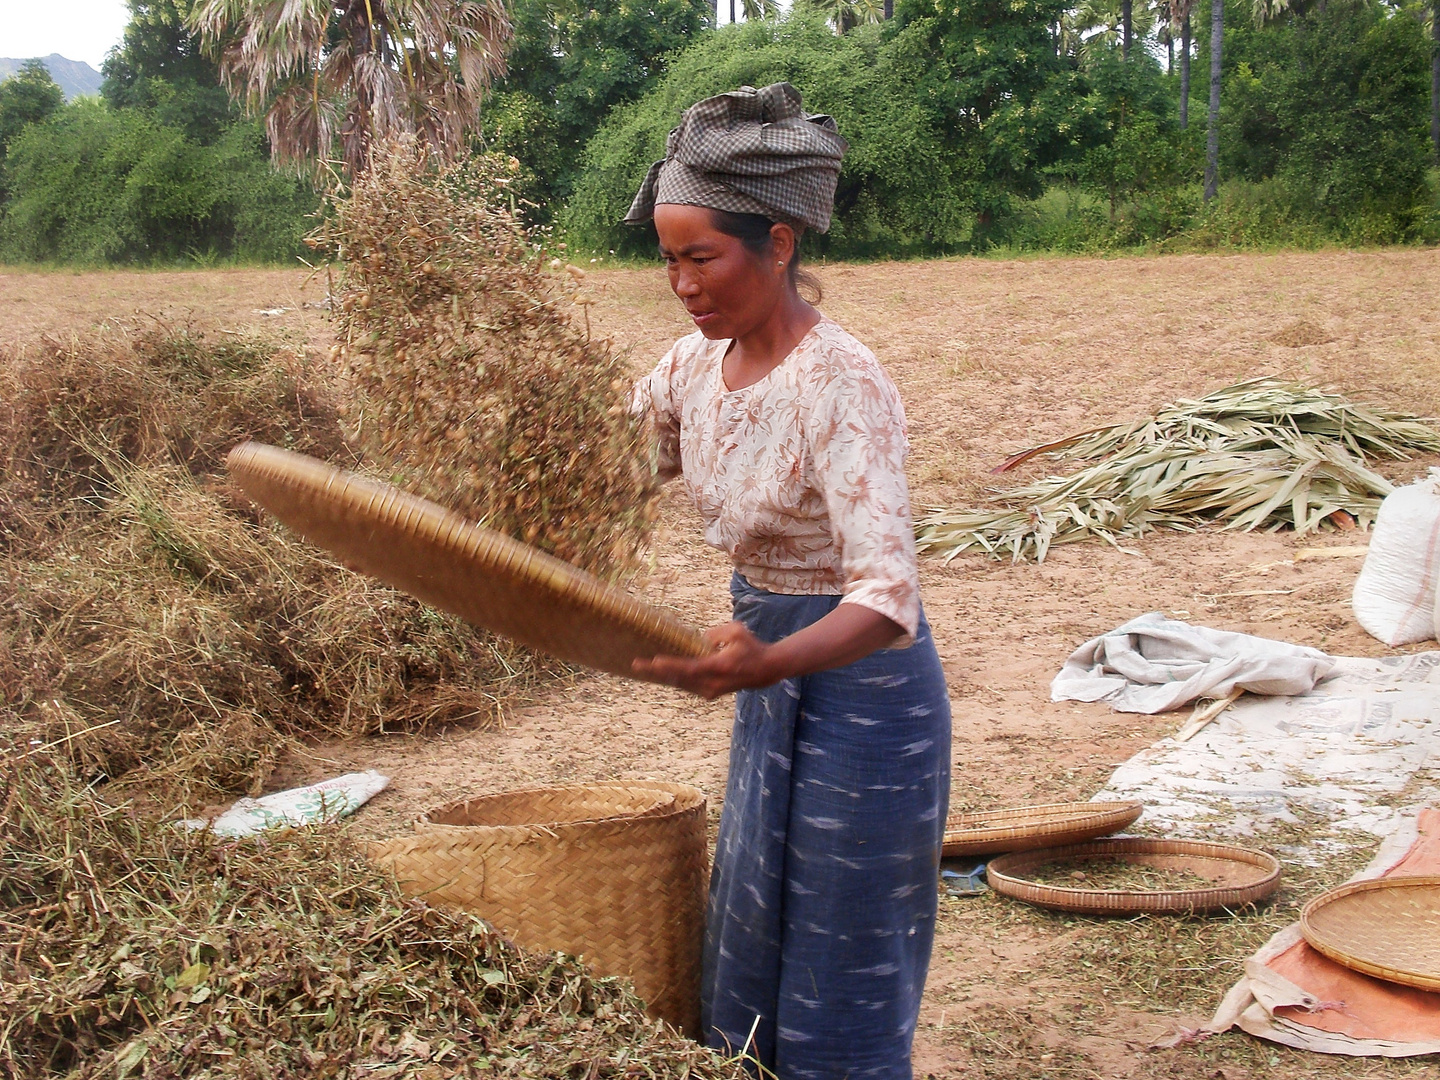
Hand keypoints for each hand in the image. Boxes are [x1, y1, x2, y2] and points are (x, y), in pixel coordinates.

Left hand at [632, 621, 778, 698]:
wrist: (766, 670)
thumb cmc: (751, 647)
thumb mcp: (736, 631)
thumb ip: (715, 633)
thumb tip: (698, 641)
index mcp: (719, 667)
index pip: (690, 667)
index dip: (671, 665)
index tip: (654, 660)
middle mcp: (713, 683)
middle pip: (679, 679)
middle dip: (657, 672)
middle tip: (635, 664)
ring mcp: (711, 690)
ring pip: (681, 684)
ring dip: (662, 676)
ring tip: (641, 668)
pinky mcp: (710, 693)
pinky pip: (687, 685)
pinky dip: (673, 679)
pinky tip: (659, 673)